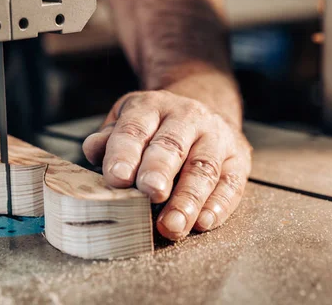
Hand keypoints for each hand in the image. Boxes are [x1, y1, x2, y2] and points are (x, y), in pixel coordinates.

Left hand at [83, 90, 251, 240]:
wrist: (202, 110)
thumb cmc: (154, 127)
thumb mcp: (127, 122)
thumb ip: (109, 139)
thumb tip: (93, 150)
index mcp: (151, 106)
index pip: (135, 129)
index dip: (124, 153)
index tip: (116, 178)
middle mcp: (186, 116)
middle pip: (171, 146)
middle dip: (159, 171)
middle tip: (149, 193)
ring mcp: (216, 135)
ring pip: (203, 167)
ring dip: (188, 199)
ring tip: (173, 225)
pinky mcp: (238, 157)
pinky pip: (231, 182)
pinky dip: (219, 205)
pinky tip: (203, 222)